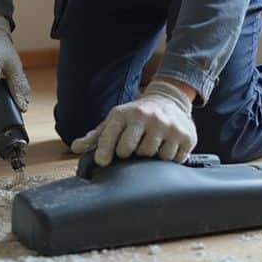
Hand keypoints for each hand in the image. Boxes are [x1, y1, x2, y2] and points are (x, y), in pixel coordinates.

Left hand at [71, 80, 195, 166]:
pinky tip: (167, 146)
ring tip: (151, 144)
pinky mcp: (186, 136)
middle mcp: (147, 117)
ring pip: (153, 156)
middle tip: (134, 149)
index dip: (104, 153)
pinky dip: (169, 157)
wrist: (170, 99)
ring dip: (151, 156)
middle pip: (130, 151)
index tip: (103, 162)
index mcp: (126, 113)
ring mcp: (168, 126)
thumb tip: (75, 148)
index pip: (110, 138)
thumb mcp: (116, 120)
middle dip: (130, 154)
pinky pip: (173, 159)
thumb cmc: (136, 116)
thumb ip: (96, 136)